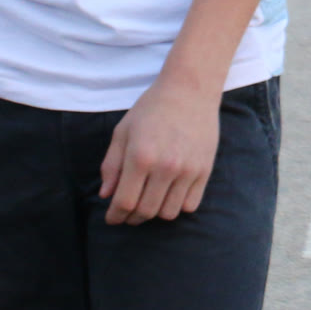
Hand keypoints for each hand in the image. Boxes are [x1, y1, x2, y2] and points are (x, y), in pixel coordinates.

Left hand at [98, 77, 220, 224]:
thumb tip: (106, 195)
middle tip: (126, 216)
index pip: (125, 201)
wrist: (189, 90)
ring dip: (154, 213)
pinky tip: (168, 196)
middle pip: (146, 211)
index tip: (111, 219)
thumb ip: (112, 165)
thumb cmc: (151, 108)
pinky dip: (176, 206)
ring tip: (147, 203)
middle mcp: (165, 167)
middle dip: (132, 218)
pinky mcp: (204, 172)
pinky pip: (189, 206)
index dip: (116, 215)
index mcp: (140, 156)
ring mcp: (187, 171)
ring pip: (168, 213)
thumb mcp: (123, 131)